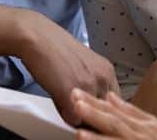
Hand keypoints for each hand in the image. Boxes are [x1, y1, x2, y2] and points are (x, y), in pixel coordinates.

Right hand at [15, 10, 119, 125]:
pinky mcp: (71, 93)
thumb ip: (93, 83)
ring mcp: (88, 86)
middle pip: (105, 112)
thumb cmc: (57, 50)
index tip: (95, 113)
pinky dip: (65, 116)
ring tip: (67, 105)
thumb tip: (95, 106)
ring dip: (79, 117)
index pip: (117, 103)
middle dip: (93, 116)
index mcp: (108, 71)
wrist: (39, 38)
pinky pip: (73, 119)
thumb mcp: (85, 65)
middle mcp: (103, 78)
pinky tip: (58, 102)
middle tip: (79, 111)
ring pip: (89, 117)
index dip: (104, 110)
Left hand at [71, 89, 156, 138]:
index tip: (74, 94)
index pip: (112, 111)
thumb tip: (110, 96)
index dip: (93, 103)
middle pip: (114, 124)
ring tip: (80, 133)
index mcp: (140, 124)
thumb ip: (130, 110)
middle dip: (93, 114)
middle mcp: (140, 135)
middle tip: (73, 103)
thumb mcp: (151, 123)